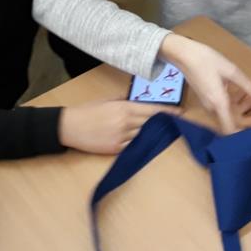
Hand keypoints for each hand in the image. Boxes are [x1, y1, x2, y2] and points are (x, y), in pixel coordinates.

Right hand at [59, 100, 180, 153]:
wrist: (69, 127)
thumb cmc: (87, 111)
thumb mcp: (107, 101)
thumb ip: (124, 100)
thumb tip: (138, 101)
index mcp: (124, 108)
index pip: (152, 110)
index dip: (168, 112)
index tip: (180, 113)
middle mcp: (125, 123)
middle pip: (151, 124)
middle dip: (163, 123)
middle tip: (176, 123)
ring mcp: (121, 137)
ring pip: (144, 136)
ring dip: (153, 134)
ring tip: (163, 132)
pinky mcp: (115, 149)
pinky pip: (133, 146)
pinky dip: (140, 143)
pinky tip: (147, 142)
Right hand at [160, 34, 250, 133]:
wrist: (184, 54)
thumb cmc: (207, 60)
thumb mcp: (232, 71)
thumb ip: (248, 87)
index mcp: (219, 104)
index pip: (230, 130)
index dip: (244, 136)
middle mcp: (213, 108)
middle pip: (234, 122)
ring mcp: (209, 104)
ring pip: (231, 112)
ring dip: (245, 105)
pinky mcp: (208, 99)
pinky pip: (225, 105)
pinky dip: (237, 100)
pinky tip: (247, 88)